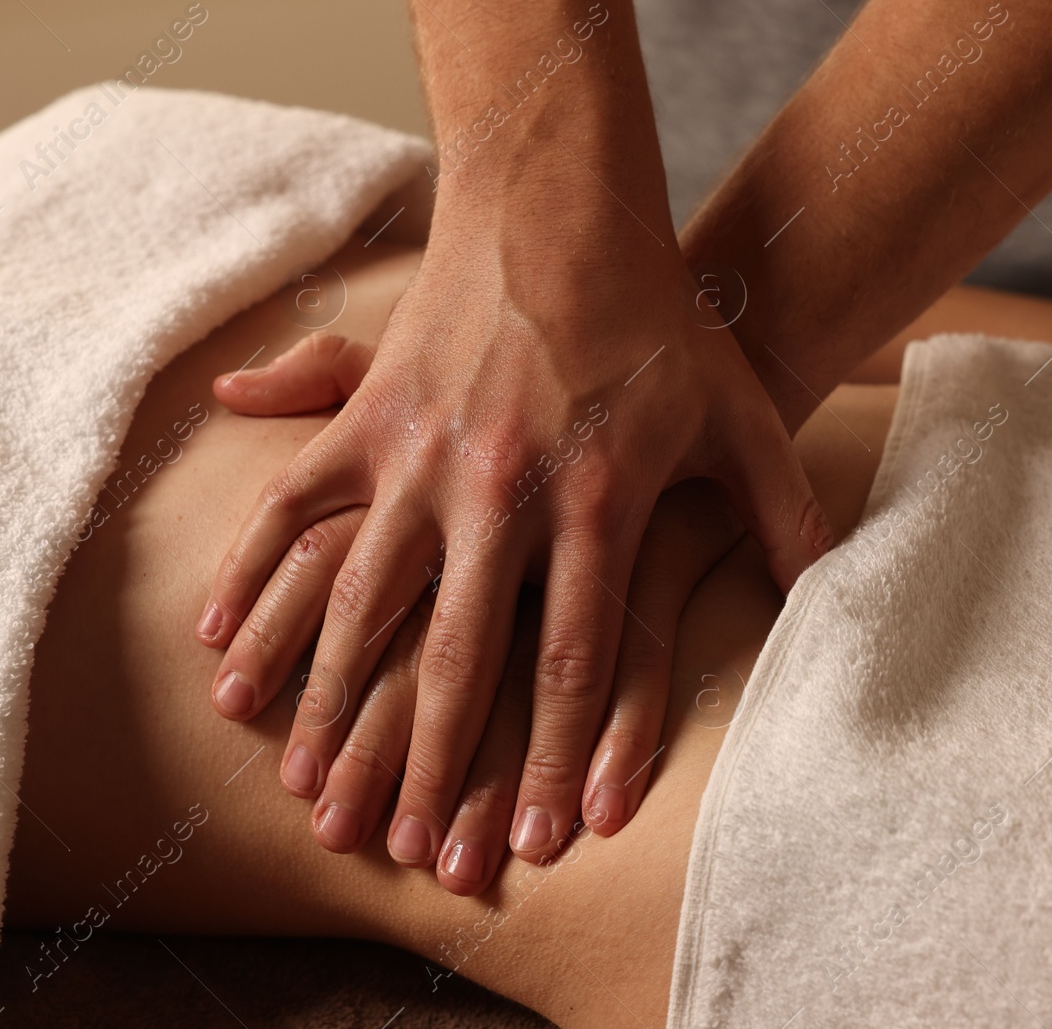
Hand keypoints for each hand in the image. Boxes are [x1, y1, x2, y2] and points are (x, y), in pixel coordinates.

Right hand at [197, 208, 827, 870]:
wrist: (565, 201)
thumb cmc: (661, 315)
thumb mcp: (738, 413)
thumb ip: (781, 510)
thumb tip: (827, 592)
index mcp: (595, 501)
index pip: (575, 661)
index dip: (559, 760)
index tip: (543, 840)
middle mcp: (500, 491)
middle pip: (459, 657)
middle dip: (434, 766)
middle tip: (411, 851)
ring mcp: (423, 455)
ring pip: (364, 602)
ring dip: (330, 701)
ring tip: (305, 785)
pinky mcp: (370, 417)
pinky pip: (294, 509)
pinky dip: (255, 578)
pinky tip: (225, 647)